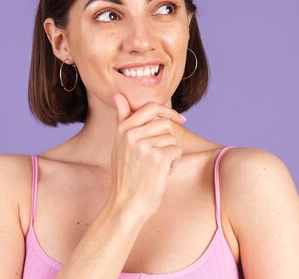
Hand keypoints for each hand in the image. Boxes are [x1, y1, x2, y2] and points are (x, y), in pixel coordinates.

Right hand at [107, 93, 184, 218]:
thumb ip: (123, 120)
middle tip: (159, 155)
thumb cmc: (126, 175)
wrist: (127, 204)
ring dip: (170, 153)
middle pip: (165, 123)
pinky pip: (177, 151)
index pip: (151, 107)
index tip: (180, 119)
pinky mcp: (158, 158)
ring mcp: (145, 146)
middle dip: (169, 138)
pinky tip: (161, 173)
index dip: (168, 111)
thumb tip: (118, 95)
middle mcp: (132, 134)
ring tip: (156, 166)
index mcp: (123, 129)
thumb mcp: (120, 145)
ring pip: (172, 138)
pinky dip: (173, 163)